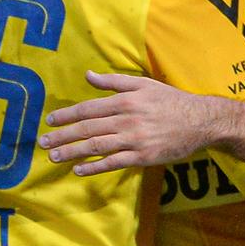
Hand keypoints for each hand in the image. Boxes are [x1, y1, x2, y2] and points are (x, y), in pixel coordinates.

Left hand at [40, 71, 218, 174]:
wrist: (201, 121)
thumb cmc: (172, 101)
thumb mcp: (144, 85)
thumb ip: (114, 81)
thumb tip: (88, 75)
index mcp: (125, 100)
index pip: (88, 108)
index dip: (67, 115)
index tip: (50, 121)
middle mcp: (127, 119)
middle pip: (87, 128)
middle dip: (62, 136)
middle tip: (43, 142)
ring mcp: (135, 139)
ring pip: (96, 146)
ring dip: (72, 152)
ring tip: (54, 156)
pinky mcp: (143, 156)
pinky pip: (113, 162)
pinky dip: (95, 166)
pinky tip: (79, 170)